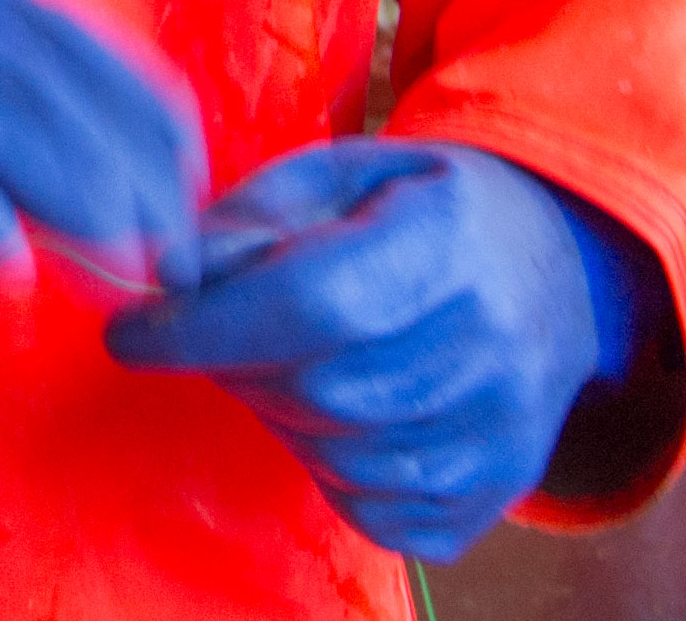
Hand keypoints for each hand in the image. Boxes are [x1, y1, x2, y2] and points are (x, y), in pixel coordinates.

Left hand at [102, 138, 656, 562]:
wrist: (556, 272)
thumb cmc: (422, 211)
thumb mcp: (343, 173)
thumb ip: (254, 216)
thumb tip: (172, 276)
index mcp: (451, 240)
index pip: (313, 300)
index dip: (207, 325)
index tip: (130, 333)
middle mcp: (494, 344)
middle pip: (317, 388)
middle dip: (237, 365)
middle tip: (220, 334)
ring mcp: (504, 430)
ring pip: (339, 456)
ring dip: (280, 415)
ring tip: (288, 362)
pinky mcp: (497, 491)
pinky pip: (375, 512)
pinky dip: (329, 470)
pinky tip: (338, 412)